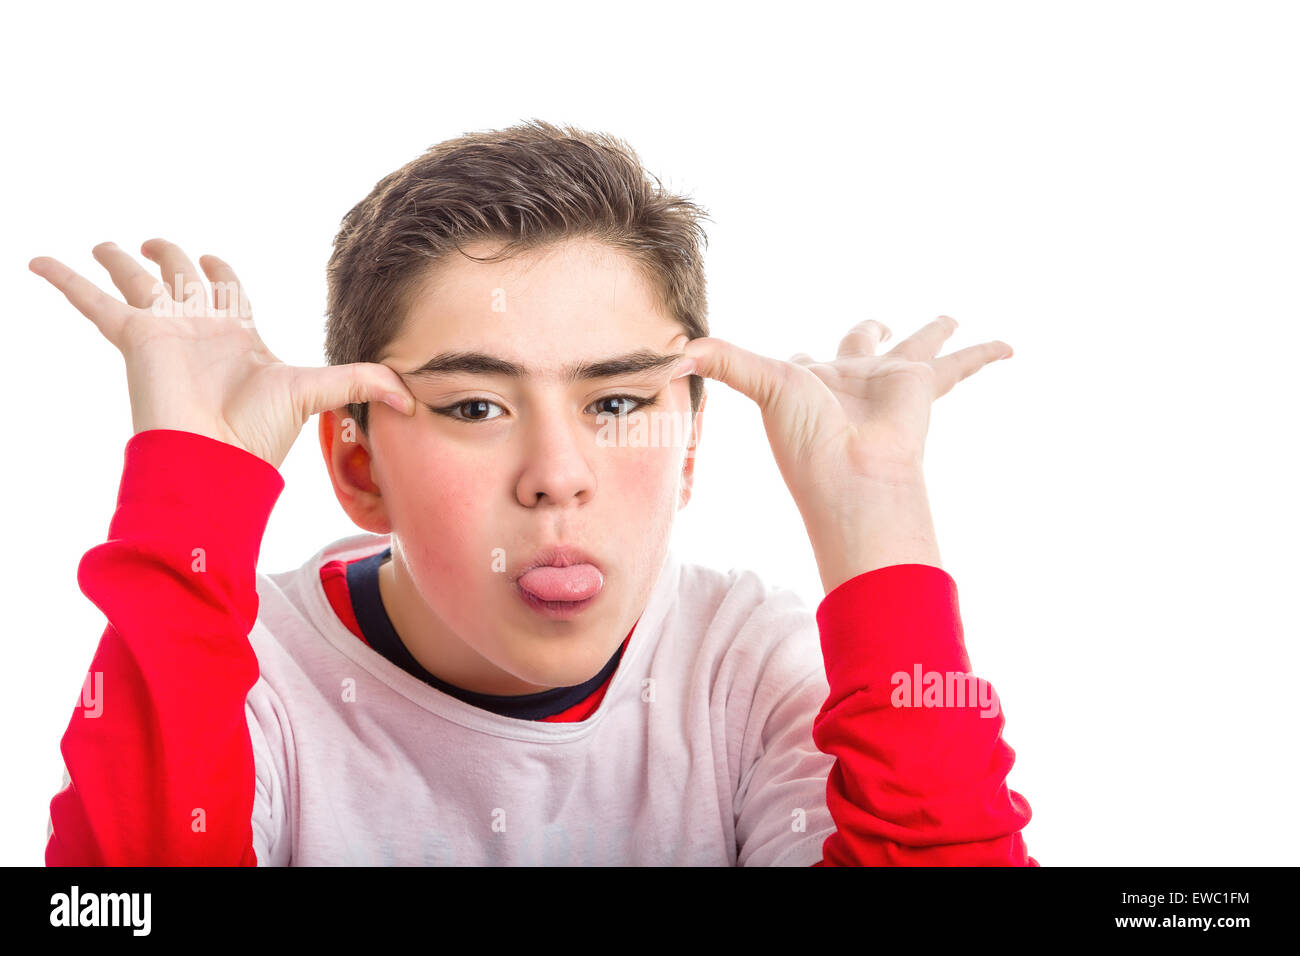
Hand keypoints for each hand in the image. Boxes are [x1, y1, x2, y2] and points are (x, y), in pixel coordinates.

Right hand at [29, 239, 415, 469]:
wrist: (214, 455)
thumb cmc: (261, 429)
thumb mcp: (320, 391)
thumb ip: (363, 383)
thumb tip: (413, 395)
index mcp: (238, 335)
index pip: (226, 292)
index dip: (218, 274)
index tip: (212, 260)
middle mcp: (199, 329)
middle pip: (179, 279)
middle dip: (170, 257)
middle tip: (155, 241)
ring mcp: (164, 331)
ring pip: (136, 282)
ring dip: (121, 261)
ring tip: (109, 245)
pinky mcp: (133, 337)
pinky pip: (91, 301)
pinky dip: (65, 279)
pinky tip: (38, 261)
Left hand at [679, 316, 1011, 584]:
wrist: (856, 477)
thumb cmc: (808, 443)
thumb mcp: (764, 388)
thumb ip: (725, 363)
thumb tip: (676, 348)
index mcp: (810, 384)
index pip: (802, 362)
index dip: (794, 360)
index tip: (791, 361)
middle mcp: (852, 381)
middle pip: (862, 344)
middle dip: (869, 332)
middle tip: (878, 323)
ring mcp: (890, 383)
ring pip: (919, 345)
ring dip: (936, 330)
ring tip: (951, 316)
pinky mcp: (924, 385)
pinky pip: (960, 363)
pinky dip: (984, 354)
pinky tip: (1009, 345)